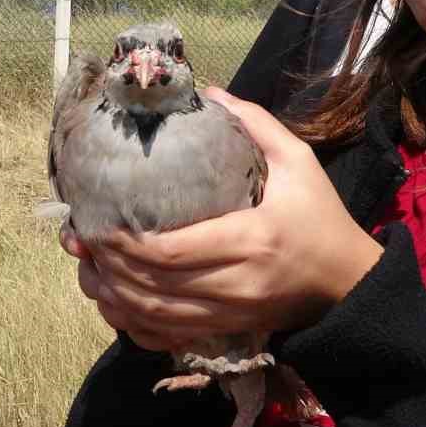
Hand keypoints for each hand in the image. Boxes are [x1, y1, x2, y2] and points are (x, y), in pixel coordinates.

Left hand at [64, 88, 383, 350]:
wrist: (348, 283)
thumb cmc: (322, 218)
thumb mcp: (300, 162)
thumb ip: (255, 124)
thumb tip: (208, 91)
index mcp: (251, 239)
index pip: (171, 251)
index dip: (125, 244)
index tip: (97, 220)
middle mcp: (236, 284)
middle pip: (152, 286)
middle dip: (106, 266)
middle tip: (77, 239)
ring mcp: (230, 315)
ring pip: (153, 316)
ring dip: (112, 295)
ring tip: (85, 266)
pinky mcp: (227, 331)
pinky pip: (167, 335)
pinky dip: (134, 323)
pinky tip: (114, 303)